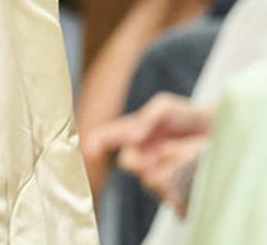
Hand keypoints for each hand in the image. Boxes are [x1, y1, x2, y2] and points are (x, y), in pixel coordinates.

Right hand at [86, 92, 212, 212]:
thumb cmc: (189, 117)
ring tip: (188, 154)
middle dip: (144, 154)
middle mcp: (142, 159)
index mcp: (133, 135)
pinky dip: (184, 184)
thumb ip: (146, 118)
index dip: (95, 143)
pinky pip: (173, 199)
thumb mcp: (165, 107)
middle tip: (166, 145)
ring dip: (171, 166)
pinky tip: (193, 174)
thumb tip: (132, 137)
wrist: (221, 135)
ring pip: (152, 180)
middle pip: (129, 162)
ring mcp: (158, 180)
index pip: (106, 137)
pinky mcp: (177, 200)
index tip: (87, 149)